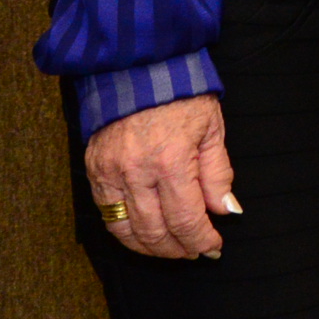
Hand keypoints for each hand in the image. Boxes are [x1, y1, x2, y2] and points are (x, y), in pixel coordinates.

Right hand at [84, 94, 237, 260]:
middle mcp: (135, 172)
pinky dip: (124, 231)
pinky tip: (142, 234)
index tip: (214, 247)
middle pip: (154, 231)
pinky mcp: (93, 170)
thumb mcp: (213, 129)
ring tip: (171, 249)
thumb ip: (218, 174)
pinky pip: (105, 213)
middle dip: (177, 248)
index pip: (185, 218)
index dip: (201, 239)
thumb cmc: (183, 95)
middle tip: (195, 252)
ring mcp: (109, 173)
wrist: (140, 66)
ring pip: (124, 230)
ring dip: (149, 247)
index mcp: (171, 160)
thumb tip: (226, 210)